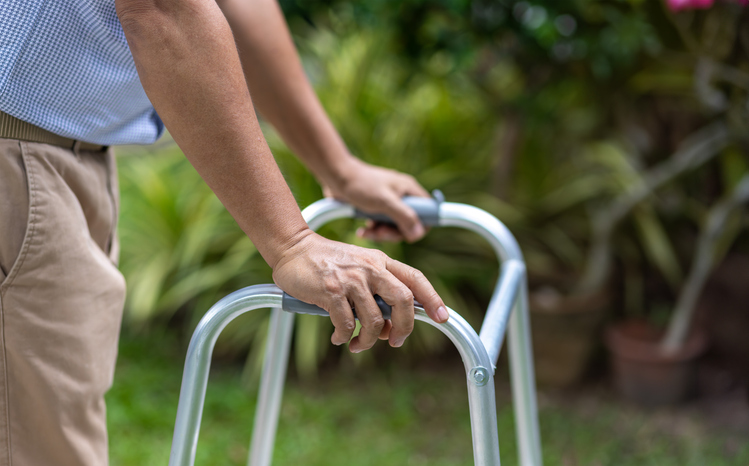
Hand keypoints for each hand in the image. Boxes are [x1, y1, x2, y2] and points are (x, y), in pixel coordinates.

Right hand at [272, 232, 448, 351]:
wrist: (292, 247)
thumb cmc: (326, 262)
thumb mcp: (359, 265)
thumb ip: (376, 287)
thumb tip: (389, 323)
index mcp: (381, 261)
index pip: (415, 278)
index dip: (432, 298)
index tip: (442, 317)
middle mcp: (370, 268)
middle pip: (403, 300)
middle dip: (404, 327)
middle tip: (394, 342)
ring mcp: (352, 279)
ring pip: (374, 319)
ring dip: (367, 340)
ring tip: (357, 345)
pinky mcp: (331, 291)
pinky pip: (347, 324)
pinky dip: (344, 337)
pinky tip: (338, 338)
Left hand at [322, 158, 430, 242]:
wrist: (336, 176)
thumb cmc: (361, 185)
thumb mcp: (385, 202)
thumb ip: (404, 216)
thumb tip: (418, 232)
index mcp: (409, 190)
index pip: (428, 211)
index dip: (422, 226)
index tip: (407, 235)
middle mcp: (402, 196)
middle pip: (410, 224)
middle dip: (395, 233)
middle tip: (380, 233)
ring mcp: (389, 202)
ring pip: (394, 227)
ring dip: (381, 233)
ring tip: (367, 231)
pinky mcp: (376, 208)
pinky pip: (381, 225)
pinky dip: (373, 230)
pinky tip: (362, 229)